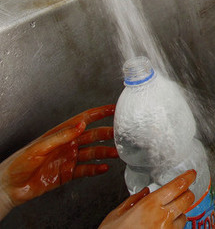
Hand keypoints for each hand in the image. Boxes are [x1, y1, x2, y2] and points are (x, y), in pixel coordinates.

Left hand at [0, 105, 116, 218]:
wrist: (9, 186)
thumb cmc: (18, 164)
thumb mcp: (40, 147)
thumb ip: (62, 136)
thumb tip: (80, 125)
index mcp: (60, 134)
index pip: (84, 120)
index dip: (98, 113)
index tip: (113, 109)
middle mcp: (67, 145)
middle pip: (92, 136)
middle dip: (107, 134)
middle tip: (121, 135)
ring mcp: (69, 159)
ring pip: (92, 153)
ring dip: (105, 152)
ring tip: (116, 153)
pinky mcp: (68, 173)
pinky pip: (86, 169)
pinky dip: (96, 169)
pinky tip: (104, 168)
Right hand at [99, 170, 196, 228]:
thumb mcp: (116, 215)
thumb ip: (132, 201)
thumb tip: (144, 191)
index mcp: (149, 205)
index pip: (177, 186)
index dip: (188, 177)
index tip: (191, 174)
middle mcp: (162, 217)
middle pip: (187, 199)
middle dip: (187, 194)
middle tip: (183, 192)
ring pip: (184, 217)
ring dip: (179, 214)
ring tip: (166, 215)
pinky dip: (173, 227)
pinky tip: (162, 227)